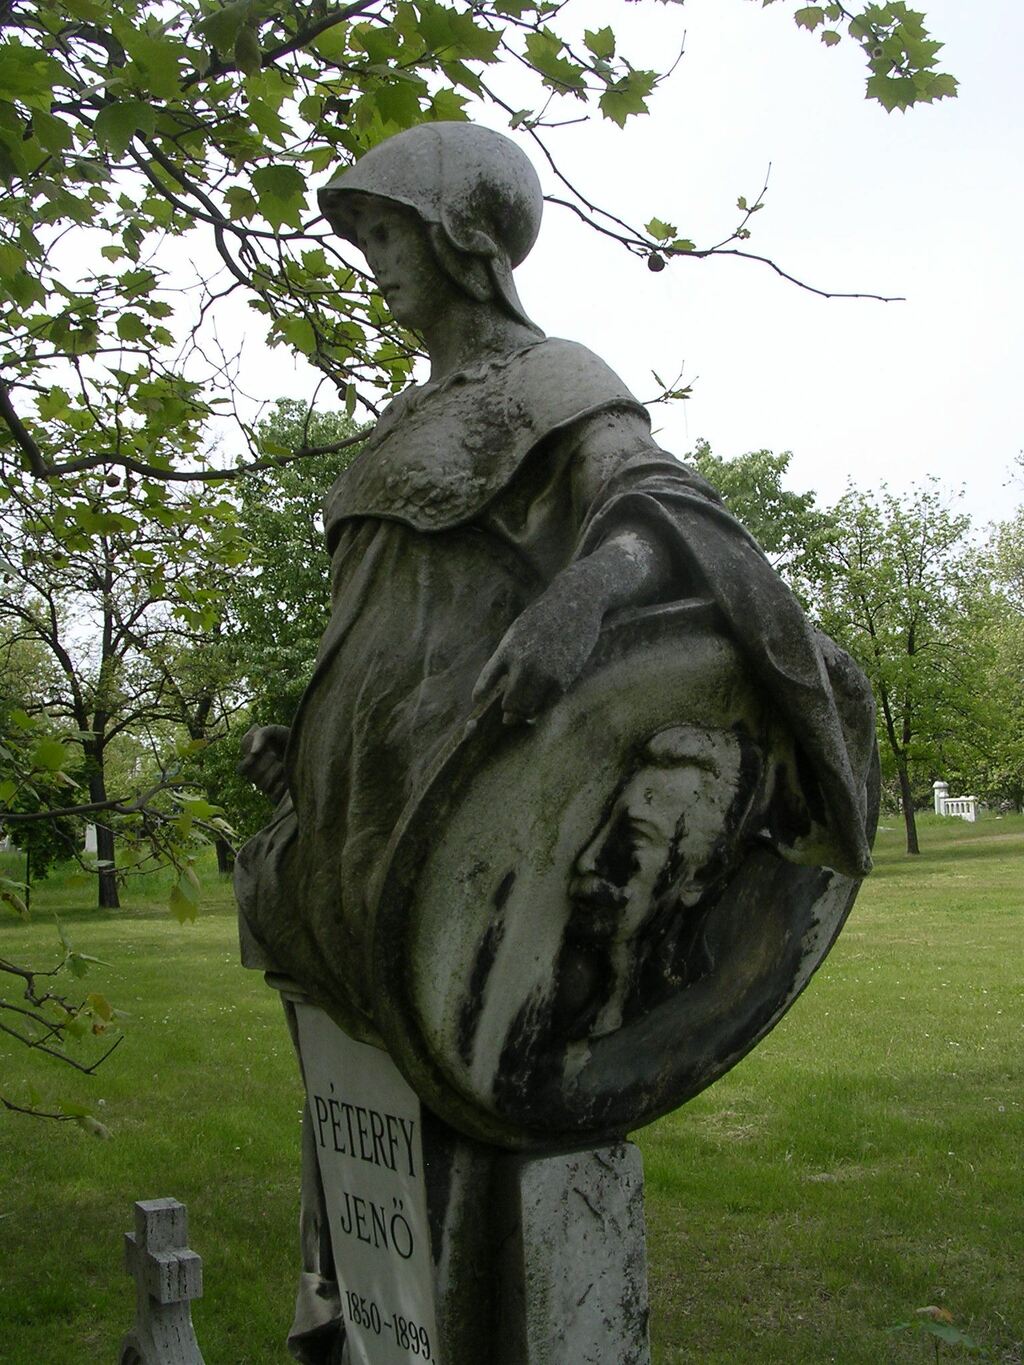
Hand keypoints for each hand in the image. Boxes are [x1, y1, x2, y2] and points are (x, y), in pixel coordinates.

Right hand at [238, 724, 290, 802]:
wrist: (313, 749)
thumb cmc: (290, 738)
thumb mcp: (275, 731)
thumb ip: (261, 735)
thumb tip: (253, 753)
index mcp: (255, 762)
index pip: (241, 768)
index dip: (246, 763)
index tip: (255, 754)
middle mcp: (260, 775)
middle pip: (252, 777)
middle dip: (264, 764)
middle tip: (275, 755)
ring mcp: (270, 786)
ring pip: (262, 786)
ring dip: (273, 773)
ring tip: (283, 765)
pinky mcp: (281, 796)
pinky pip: (273, 797)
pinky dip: (279, 787)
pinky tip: (286, 779)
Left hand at [472, 571, 603, 724]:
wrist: (575, 602)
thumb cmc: (545, 616)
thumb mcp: (518, 631)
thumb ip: (509, 655)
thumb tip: (505, 682)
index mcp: (507, 650)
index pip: (486, 680)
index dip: (480, 694)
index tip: (477, 701)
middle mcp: (523, 664)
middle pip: (510, 703)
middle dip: (509, 712)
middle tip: (508, 717)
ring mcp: (544, 673)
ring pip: (529, 708)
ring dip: (526, 714)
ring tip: (525, 716)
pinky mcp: (564, 679)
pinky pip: (549, 704)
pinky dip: (544, 708)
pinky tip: (541, 707)